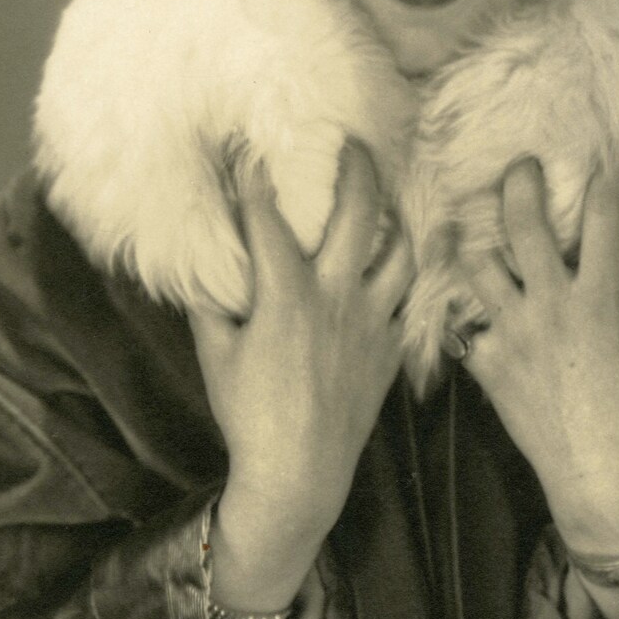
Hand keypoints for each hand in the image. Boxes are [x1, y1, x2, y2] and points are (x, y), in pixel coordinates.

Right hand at [188, 142, 413, 611]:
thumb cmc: (249, 415)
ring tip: (390, 202)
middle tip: (354, 145)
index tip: (247, 147)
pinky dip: (414, 274)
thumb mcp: (216, 354)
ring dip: (397, 218)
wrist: (300, 473)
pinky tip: (410, 261)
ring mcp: (372, 321)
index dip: (253, 177)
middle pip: (359, 211)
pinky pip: (413, 299)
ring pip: (403, 250)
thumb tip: (205, 270)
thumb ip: (212, 304)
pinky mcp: (391, 349)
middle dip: (357, 168)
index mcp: (286, 293)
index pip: (266, 218)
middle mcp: (336, 296)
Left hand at [461, 156, 618, 555]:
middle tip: (519, 168)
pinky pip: (461, 328)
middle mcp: (552, 305)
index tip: (607, 157)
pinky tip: (460, 307)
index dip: (607, 181)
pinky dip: (462, 317)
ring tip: (472, 231)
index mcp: (603, 299)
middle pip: (524, 224)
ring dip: (475, 245)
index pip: (604, 221)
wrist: (600, 476)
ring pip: (477, 266)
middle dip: (519, 184)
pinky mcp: (488, 365)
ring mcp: (514, 333)